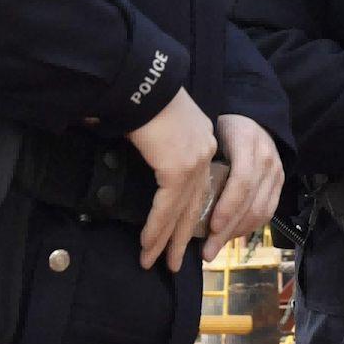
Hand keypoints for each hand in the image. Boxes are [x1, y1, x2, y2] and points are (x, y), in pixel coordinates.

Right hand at [126, 90, 217, 272]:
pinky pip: (167, 208)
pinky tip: (148, 246)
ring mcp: (194, 160)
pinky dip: (156, 229)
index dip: (187, 213)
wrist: (140, 80)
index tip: (179, 234)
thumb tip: (144, 157)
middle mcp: (203, 152)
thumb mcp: (155, 126)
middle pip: (193, 204)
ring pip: (180, 212)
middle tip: (173, 262)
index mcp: (200, 139)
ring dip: (165, 241)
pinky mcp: (178, 168)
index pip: (196, 185)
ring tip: (155, 262)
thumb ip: (156, 146)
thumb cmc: (140, 97)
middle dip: (181, 237)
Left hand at [204, 114, 283, 261]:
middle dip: (227, 231)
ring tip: (214, 248)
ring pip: (260, 211)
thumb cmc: (222, 128)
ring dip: (236, 234)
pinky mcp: (280, 183)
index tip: (212, 227)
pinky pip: (267, 212)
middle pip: (250, 202)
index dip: (228, 206)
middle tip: (206, 252)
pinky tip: (231, 236)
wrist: (253, 117)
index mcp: (246, 141)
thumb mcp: (210, 134)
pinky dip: (249, 227)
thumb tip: (178, 191)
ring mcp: (276, 171)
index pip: (242, 180)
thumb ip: (202, 158)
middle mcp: (266, 157)